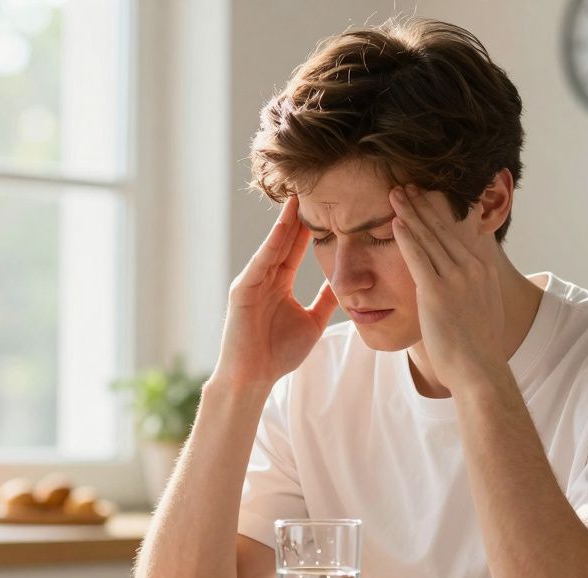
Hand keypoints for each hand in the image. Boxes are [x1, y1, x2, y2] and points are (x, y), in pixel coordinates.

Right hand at [213, 196, 338, 387]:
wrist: (252, 378)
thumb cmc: (278, 354)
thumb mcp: (312, 322)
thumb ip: (326, 302)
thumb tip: (344, 284)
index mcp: (279, 284)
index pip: (297, 249)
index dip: (311, 228)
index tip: (329, 206)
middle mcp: (264, 277)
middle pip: (285, 241)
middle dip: (299, 216)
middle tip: (314, 188)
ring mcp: (252, 281)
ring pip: (273, 246)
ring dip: (285, 222)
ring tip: (298, 197)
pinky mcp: (242, 290)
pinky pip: (261, 262)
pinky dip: (271, 244)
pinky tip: (283, 227)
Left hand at [389, 185, 505, 389]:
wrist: (479, 370)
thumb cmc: (478, 347)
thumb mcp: (485, 307)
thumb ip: (476, 286)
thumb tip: (471, 279)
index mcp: (483, 269)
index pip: (460, 230)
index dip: (441, 211)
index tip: (428, 194)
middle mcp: (472, 267)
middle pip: (443, 227)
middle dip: (423, 204)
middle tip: (406, 185)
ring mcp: (456, 278)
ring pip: (429, 237)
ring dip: (410, 212)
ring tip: (396, 194)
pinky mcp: (437, 292)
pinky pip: (417, 257)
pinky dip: (406, 236)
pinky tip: (395, 221)